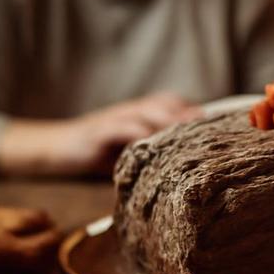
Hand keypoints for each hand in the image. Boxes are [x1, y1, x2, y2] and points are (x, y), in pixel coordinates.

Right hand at [0, 92, 202, 176]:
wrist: (55, 149)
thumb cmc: (99, 153)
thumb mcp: (131, 151)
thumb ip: (156, 153)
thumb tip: (190, 169)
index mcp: (141, 113)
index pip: (174, 104)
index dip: (195, 112)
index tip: (217, 124)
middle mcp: (131, 110)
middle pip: (167, 104)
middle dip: (189, 114)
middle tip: (211, 127)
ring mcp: (115, 118)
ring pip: (148, 112)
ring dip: (170, 120)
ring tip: (190, 131)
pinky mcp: (98, 131)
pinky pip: (122, 128)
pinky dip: (139, 133)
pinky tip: (153, 142)